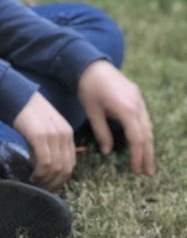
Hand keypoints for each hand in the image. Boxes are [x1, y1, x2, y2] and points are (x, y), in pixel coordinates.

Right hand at [12, 92, 74, 189]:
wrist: (14, 96)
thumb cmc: (25, 113)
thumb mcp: (41, 130)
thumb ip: (46, 146)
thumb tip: (40, 166)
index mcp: (68, 133)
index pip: (71, 162)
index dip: (61, 178)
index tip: (50, 184)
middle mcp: (65, 135)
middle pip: (66, 168)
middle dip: (55, 182)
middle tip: (43, 188)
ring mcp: (53, 136)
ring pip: (56, 167)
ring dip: (46, 180)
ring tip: (35, 182)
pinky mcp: (40, 136)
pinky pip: (45, 162)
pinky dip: (40, 173)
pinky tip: (32, 176)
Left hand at [77, 60, 153, 175]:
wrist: (90, 65)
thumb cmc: (88, 88)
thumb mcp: (92, 112)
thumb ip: (101, 132)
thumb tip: (108, 152)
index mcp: (126, 110)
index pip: (137, 139)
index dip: (137, 156)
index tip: (136, 170)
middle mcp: (137, 105)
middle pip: (147, 135)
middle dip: (147, 155)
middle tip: (146, 172)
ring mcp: (139, 100)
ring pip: (148, 127)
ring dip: (147, 145)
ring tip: (145, 161)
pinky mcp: (137, 96)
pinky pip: (144, 118)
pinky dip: (144, 132)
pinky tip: (141, 141)